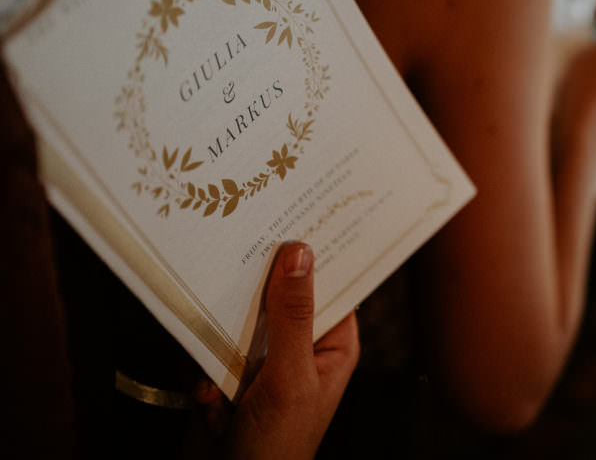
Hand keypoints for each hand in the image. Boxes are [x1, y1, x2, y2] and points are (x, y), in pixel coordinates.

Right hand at [197, 243, 358, 459]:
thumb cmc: (278, 448)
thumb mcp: (290, 377)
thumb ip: (292, 316)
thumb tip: (299, 256)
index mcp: (333, 344)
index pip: (331, 285)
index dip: (316, 255)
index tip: (298, 217)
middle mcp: (299, 347)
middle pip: (279, 295)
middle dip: (255, 293)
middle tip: (238, 265)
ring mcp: (261, 360)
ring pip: (238, 319)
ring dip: (222, 342)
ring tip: (224, 376)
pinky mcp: (226, 374)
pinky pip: (209, 347)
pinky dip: (204, 373)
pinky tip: (211, 403)